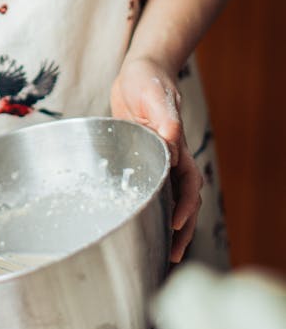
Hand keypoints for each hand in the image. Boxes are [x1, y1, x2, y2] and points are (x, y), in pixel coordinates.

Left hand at [110, 57, 202, 263]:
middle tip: (174, 255)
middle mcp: (171, 157)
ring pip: (172, 199)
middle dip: (183, 229)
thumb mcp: (153, 94)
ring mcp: (159, 160)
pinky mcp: (145, 160)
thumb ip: (163, 114)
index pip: (186, 182)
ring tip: (167, 254)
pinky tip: (143, 227)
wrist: (140, 73)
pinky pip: (154, 191)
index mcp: (175, 146)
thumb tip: (171, 139)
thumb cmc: (147, 80)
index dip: (184, 205)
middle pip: (185, 199)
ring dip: (172, 226)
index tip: (175, 224)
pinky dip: (153, 210)